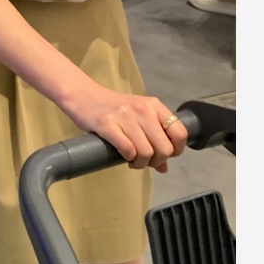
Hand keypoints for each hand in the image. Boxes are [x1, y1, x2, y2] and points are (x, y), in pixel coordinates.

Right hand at [63, 83, 187, 172]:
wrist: (84, 96)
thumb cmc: (113, 108)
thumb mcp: (137, 118)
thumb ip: (153, 138)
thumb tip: (164, 167)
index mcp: (153, 105)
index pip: (179, 132)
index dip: (176, 150)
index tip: (163, 155)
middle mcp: (142, 108)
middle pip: (164, 148)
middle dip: (156, 161)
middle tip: (145, 161)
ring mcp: (125, 115)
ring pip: (146, 152)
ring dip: (140, 163)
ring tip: (133, 160)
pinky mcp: (107, 124)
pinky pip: (127, 150)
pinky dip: (128, 158)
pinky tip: (123, 155)